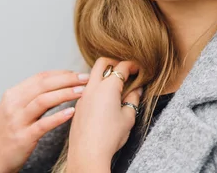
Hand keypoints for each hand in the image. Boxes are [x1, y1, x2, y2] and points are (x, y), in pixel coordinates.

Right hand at [0, 70, 88, 172]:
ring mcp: (17, 121)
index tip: (77, 73)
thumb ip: (32, 95)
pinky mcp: (23, 137)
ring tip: (82, 91)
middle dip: (67, 79)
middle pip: (44, 85)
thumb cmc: (9, 132)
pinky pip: (43, 124)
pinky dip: (58, 117)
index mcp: (13, 94)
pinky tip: (72, 112)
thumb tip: (58, 82)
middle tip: (85, 78)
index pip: (40, 77)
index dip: (61, 73)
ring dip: (65, 94)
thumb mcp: (15, 108)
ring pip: (43, 101)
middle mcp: (13, 105)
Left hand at [67, 57, 142, 171]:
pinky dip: (97, 87)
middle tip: (125, 70)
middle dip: (115, 62)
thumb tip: (137, 90)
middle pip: (102, 62)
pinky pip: (87, 89)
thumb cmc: (109, 136)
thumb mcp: (128, 117)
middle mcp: (93, 87)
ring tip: (115, 86)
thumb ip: (133, 99)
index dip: (132, 65)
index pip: (122, 67)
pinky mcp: (78, 106)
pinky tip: (104, 100)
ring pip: (92, 75)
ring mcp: (83, 96)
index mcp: (108, 87)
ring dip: (104, 75)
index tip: (138, 69)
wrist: (87, 153)